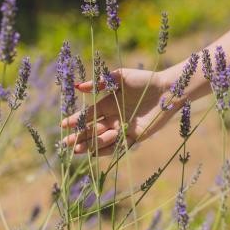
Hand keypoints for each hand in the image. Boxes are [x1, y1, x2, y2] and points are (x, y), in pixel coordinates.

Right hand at [61, 68, 178, 155]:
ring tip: (78, 149)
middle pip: (93, 129)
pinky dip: (108, 149)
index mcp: (108, 103)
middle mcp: (114, 117)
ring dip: (90, 144)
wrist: (167, 90)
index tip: (63, 126)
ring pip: (103, 139)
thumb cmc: (144, 80)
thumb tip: (78, 87)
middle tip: (66, 143)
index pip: (88, 115)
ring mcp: (124, 127)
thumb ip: (100, 82)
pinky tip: (95, 152)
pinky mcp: (135, 136)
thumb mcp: (120, 77)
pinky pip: (119, 145)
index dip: (75, 120)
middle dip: (79, 136)